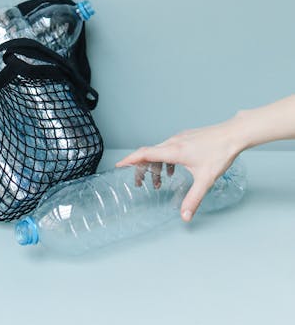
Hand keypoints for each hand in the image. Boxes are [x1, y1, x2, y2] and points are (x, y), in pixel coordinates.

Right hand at [115, 118, 242, 221]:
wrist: (232, 134)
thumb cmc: (219, 153)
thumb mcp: (205, 179)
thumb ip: (193, 199)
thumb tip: (184, 216)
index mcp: (174, 151)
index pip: (145, 153)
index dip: (130, 159)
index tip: (119, 164)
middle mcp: (173, 142)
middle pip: (150, 154)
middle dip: (142, 169)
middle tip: (140, 183)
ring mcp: (180, 138)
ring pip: (160, 151)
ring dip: (156, 165)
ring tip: (159, 181)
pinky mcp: (186, 137)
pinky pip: (169, 148)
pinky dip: (166, 160)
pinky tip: (174, 170)